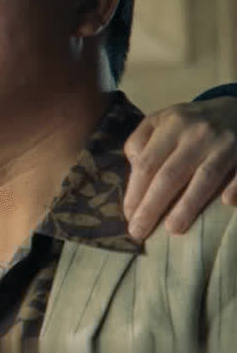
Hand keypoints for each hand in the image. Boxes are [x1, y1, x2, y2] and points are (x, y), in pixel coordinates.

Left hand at [123, 97, 236, 240]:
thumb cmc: (191, 122)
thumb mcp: (161, 120)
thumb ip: (140, 142)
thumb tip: (133, 172)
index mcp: (171, 125)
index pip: (147, 163)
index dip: (135, 192)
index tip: (127, 216)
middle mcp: (198, 133)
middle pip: (170, 174)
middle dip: (152, 206)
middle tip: (139, 232)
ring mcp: (226, 142)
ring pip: (205, 177)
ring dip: (188, 205)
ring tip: (172, 230)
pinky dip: (236, 186)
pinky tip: (227, 203)